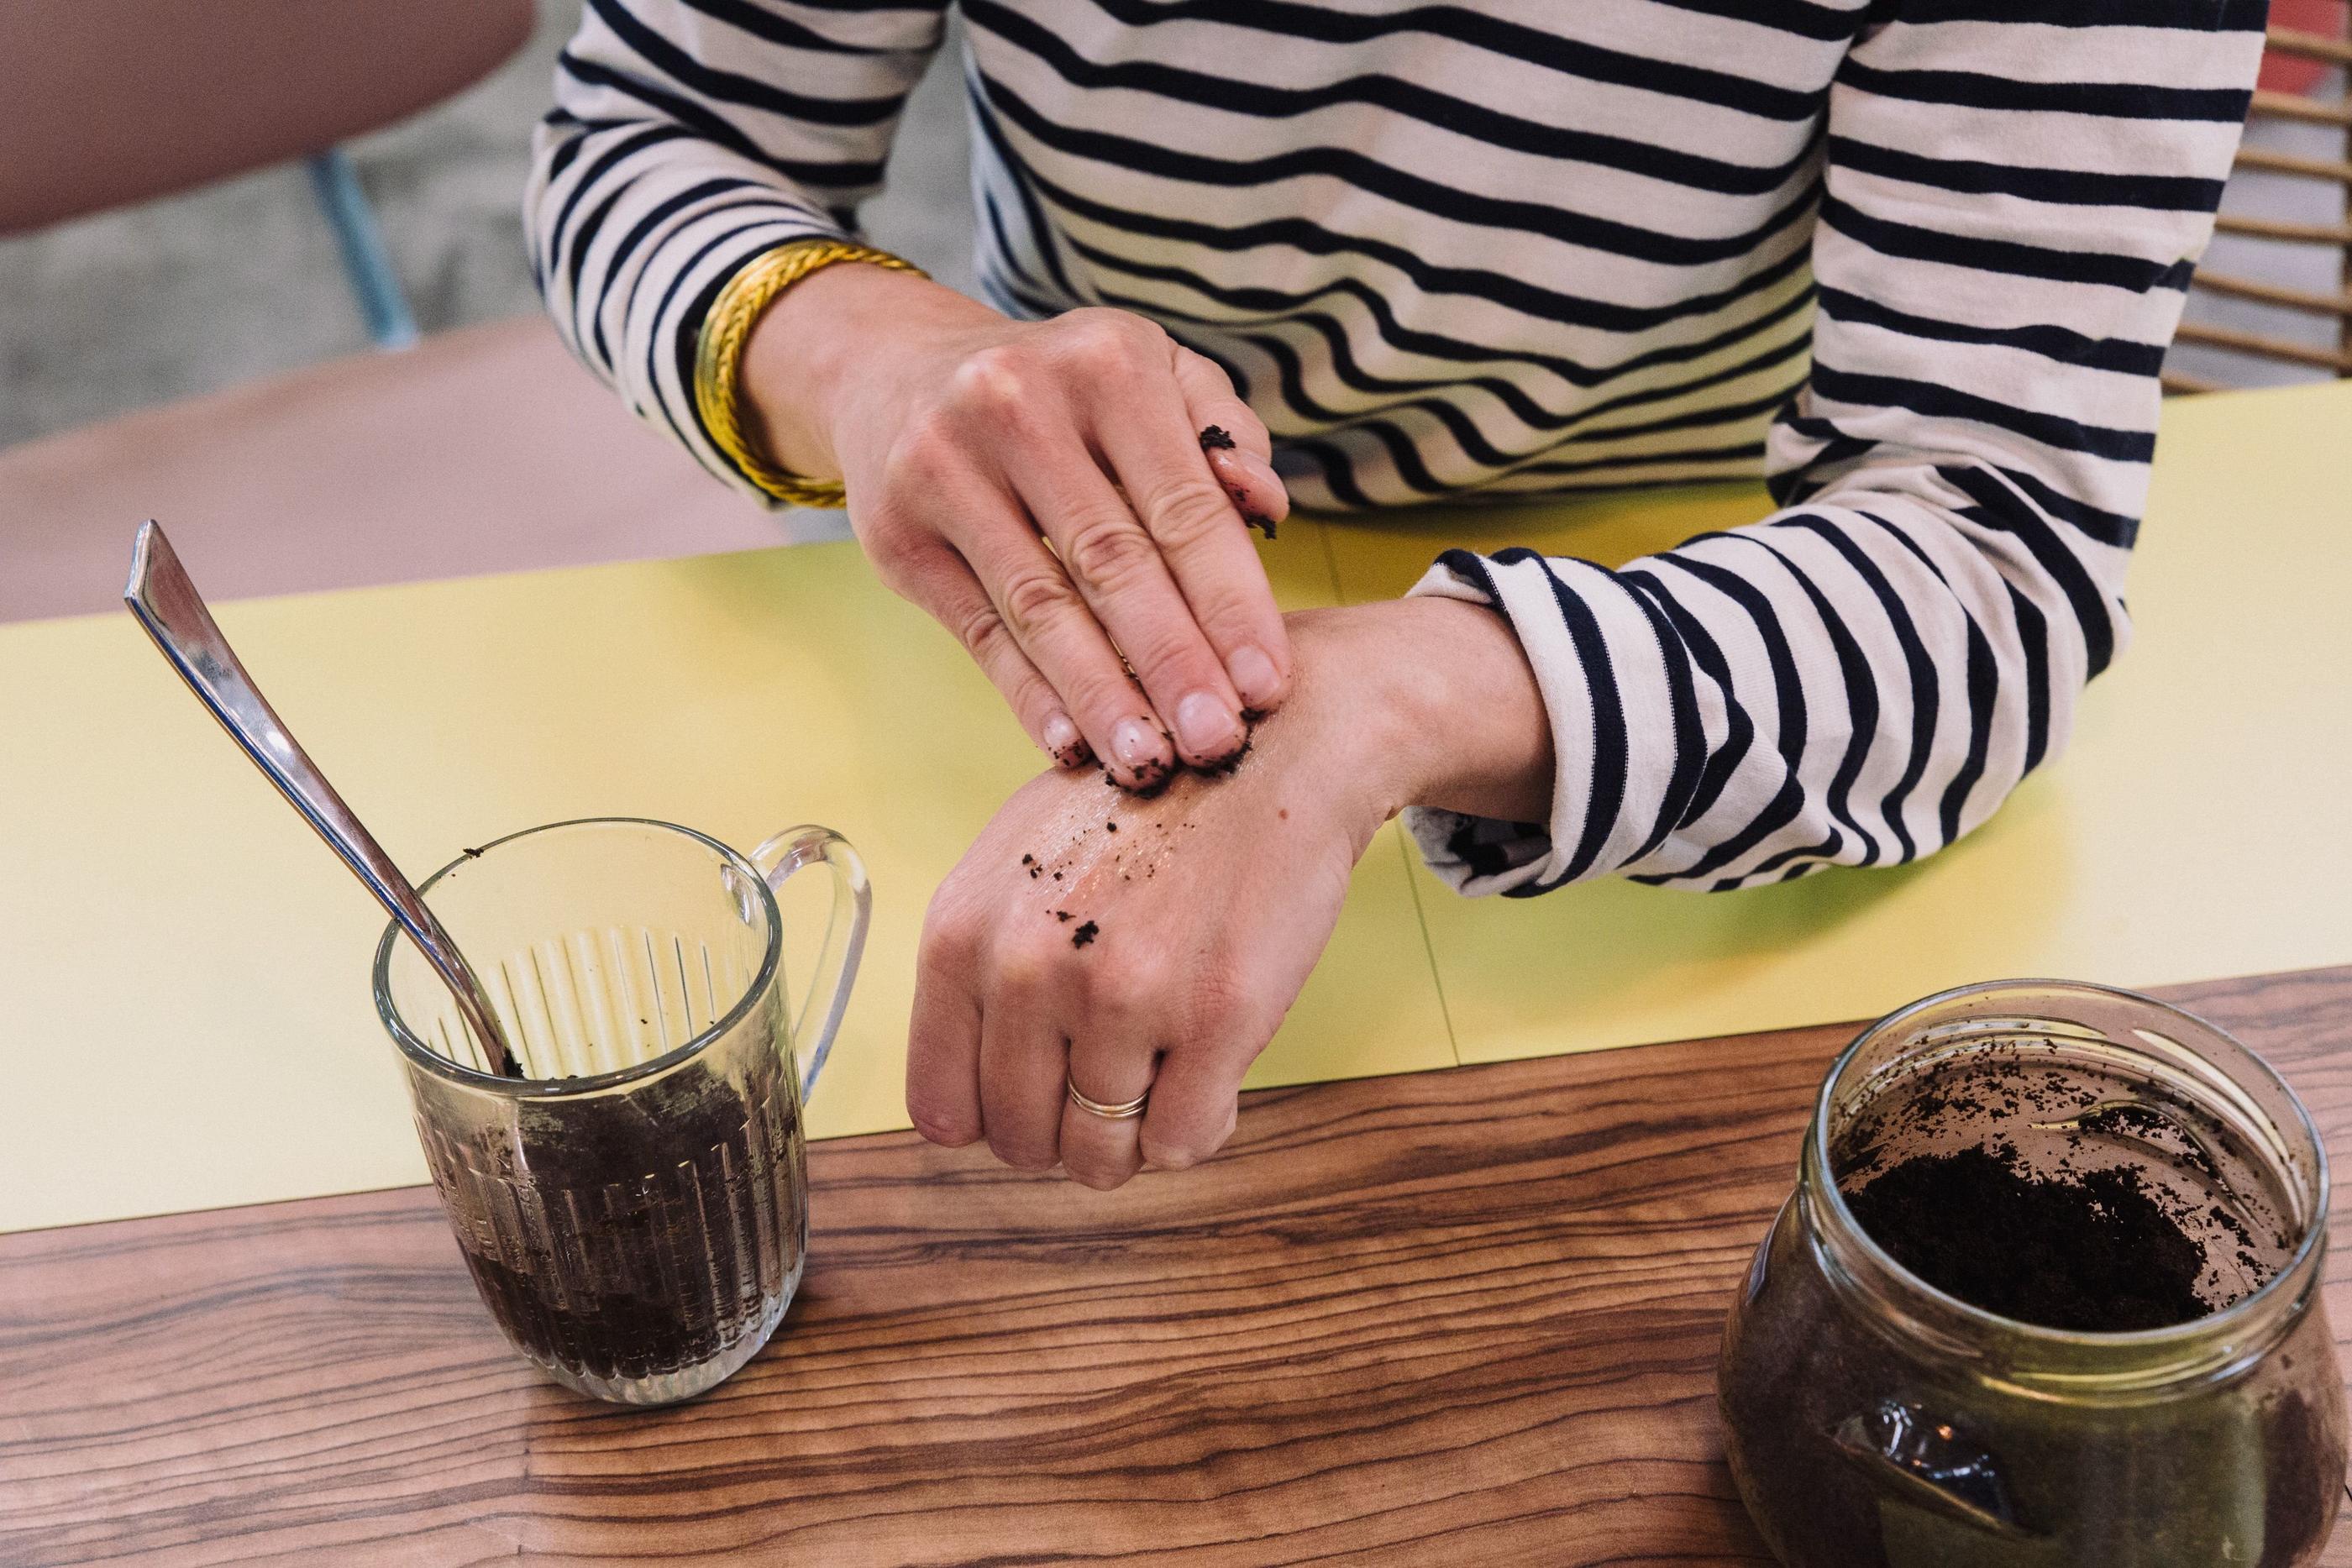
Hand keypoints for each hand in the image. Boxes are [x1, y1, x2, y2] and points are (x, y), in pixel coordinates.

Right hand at [743, 265, 1292, 789]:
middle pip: (1113, 561)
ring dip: (1102, 697)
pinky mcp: (896, 533)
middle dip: (1174, 663)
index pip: (1185, 506)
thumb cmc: (1063, 392)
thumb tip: (1266, 506)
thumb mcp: (1151, 374)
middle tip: (1218, 741)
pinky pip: (980, 630)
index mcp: (1107, 363)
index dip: (1231, 604)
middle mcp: (1017, 403)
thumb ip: (1222, 435)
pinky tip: (1072, 745)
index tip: (1268, 686)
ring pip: (1042, 607)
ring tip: (1150, 763)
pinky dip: (1029, 694)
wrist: (898, 371)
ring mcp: (944, 467)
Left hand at [907, 598, 1552, 1187]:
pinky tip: (1210, 1069)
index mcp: (961, 932)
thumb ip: (979, 966)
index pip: (942, 1109)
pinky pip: (1182, 1142)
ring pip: (1104, 1156)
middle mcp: (1025, 968)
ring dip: (1136, 1132)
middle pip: (1023, 1141)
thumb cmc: (1148, 805)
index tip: (1038, 1096)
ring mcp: (1121, 996)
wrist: (1272, 746)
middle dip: (1070, 1131)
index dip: (996, 1117)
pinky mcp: (1215, 1016)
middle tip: (1115, 1078)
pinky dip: (1198, 1124)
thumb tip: (964, 1095)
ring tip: (1165, 1067)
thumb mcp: (1017, 862)